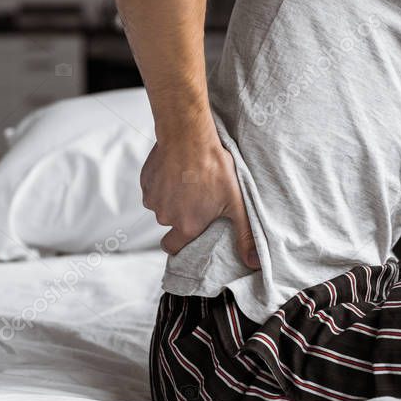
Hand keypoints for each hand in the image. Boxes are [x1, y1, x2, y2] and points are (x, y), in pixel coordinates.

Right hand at [141, 129, 258, 269]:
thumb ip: (245, 236)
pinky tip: (176, 171)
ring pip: (161, 205)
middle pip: (169, 224)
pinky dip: (162, 183)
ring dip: (171, 198)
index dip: (179, 243)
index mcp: (186, 226)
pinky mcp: (146, 181)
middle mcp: (165, 216)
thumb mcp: (237, 203)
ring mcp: (153, 198)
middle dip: (179, 215)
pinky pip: (153, 189)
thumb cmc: (215, 168)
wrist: (189, 136)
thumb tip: (254, 264)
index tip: (189, 231)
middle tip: (196, 198)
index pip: (173, 248)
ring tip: (188, 181)